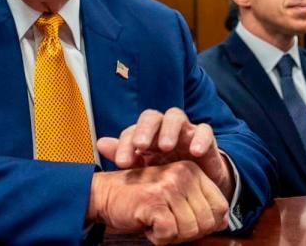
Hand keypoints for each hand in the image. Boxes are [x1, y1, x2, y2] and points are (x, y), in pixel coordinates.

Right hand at [87, 161, 228, 244]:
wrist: (104, 195)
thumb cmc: (139, 198)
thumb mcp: (175, 196)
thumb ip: (199, 204)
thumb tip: (224, 220)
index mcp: (192, 170)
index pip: (220, 207)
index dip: (205, 224)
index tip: (183, 221)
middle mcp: (183, 173)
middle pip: (206, 222)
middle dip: (187, 232)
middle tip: (166, 224)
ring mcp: (168, 185)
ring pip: (190, 229)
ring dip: (171, 236)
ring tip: (155, 222)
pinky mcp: (154, 199)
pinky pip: (169, 233)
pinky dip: (157, 238)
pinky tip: (147, 226)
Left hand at [97, 108, 233, 197]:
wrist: (197, 188)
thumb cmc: (167, 176)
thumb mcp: (145, 171)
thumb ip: (125, 157)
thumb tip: (100, 143)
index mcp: (146, 136)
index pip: (132, 131)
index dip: (125, 145)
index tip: (121, 163)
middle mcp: (164, 129)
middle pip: (152, 117)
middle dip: (145, 129)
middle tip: (140, 145)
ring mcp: (185, 132)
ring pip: (176, 117)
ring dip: (169, 130)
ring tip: (165, 146)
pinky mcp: (206, 140)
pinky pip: (204, 131)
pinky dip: (200, 138)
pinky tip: (195, 152)